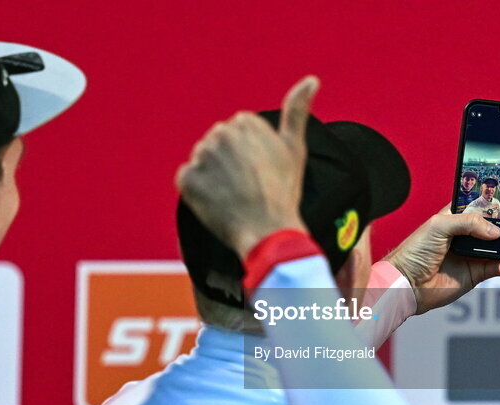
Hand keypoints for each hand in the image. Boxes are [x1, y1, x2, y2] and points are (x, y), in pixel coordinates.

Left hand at [175, 76, 319, 257]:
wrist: (268, 231)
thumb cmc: (284, 191)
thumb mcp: (294, 148)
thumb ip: (297, 110)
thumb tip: (311, 79)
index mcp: (244, 122)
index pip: (235, 135)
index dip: (248, 158)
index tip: (260, 174)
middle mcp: (220, 132)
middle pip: (217, 148)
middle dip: (228, 166)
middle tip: (248, 188)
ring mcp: (202, 155)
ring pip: (203, 164)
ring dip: (213, 179)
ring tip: (234, 197)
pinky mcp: (187, 179)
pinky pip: (188, 182)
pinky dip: (199, 193)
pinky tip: (218, 203)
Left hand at [384, 203, 499, 314]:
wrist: (406, 284)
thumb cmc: (415, 250)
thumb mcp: (439, 226)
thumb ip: (469, 222)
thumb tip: (497, 232)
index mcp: (459, 215)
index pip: (487, 202)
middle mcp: (470, 233)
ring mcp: (475, 253)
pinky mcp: (477, 273)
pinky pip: (499, 267)